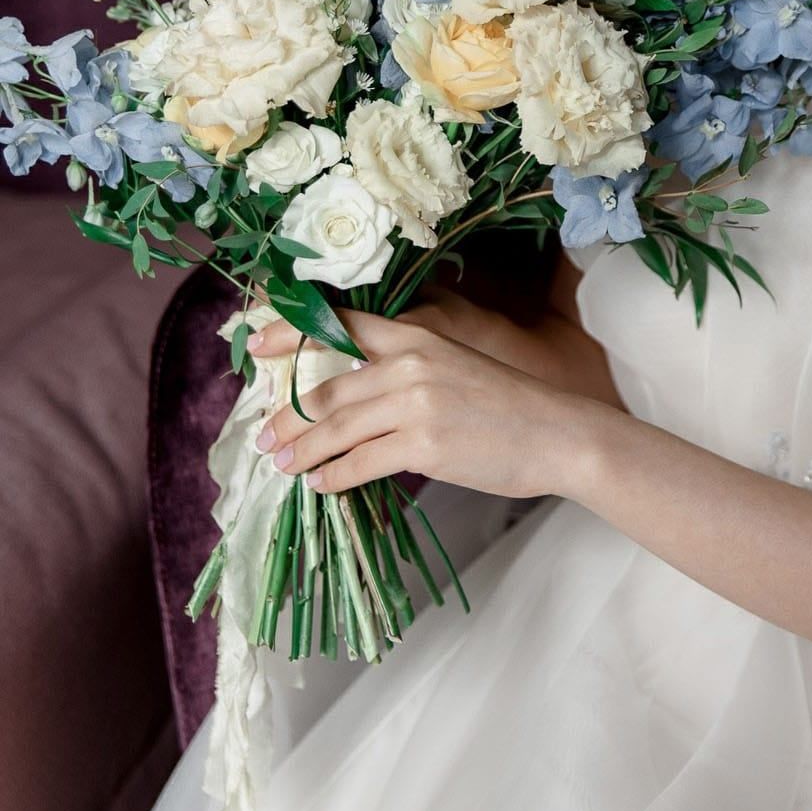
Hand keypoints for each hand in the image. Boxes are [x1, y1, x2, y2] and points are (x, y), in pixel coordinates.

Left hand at [246, 307, 593, 500]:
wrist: (557, 434)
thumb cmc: (509, 406)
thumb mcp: (455, 368)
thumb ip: (405, 374)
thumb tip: (353, 399)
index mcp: (417, 337)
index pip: (341, 326)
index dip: (290, 332)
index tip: (255, 343)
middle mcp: (410, 364)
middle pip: (327, 388)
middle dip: (287, 416)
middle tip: (264, 437)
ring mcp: (416, 404)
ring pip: (335, 429)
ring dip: (301, 451)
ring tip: (282, 465)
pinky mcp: (423, 446)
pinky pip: (359, 463)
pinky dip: (333, 477)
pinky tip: (321, 484)